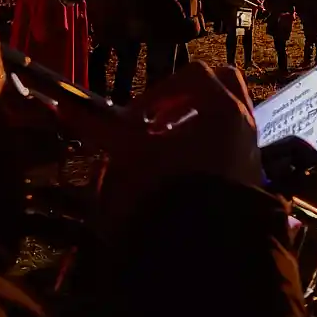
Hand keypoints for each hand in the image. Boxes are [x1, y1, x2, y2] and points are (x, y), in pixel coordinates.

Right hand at [65, 62, 263, 232]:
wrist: (208, 240)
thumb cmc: (170, 187)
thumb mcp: (133, 153)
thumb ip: (103, 127)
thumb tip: (67, 107)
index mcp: (224, 107)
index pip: (194, 75)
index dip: (158, 90)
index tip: (134, 116)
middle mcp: (244, 121)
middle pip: (221, 85)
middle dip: (186, 97)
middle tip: (156, 119)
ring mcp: (249, 146)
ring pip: (224, 117)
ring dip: (192, 123)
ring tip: (160, 147)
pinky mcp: (247, 171)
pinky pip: (226, 144)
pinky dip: (202, 145)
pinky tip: (177, 170)